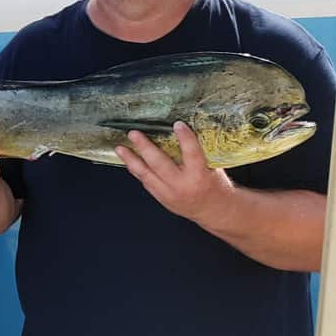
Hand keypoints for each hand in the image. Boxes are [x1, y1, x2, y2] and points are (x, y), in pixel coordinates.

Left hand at [114, 121, 234, 223]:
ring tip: (120, 148)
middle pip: (160, 164)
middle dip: (144, 147)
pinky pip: (145, 182)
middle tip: (134, 134)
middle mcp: (182, 185)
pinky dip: (136, 170)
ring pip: (146, 175)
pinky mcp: (161, 198)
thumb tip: (184, 130)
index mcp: (200, 176)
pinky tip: (129, 160)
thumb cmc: (215, 186)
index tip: (178, 124)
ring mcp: (169, 193)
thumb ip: (199, 152)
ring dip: (131, 160)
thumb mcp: (213, 167)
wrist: (214, 211)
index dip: (185, 138)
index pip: (192, 154)